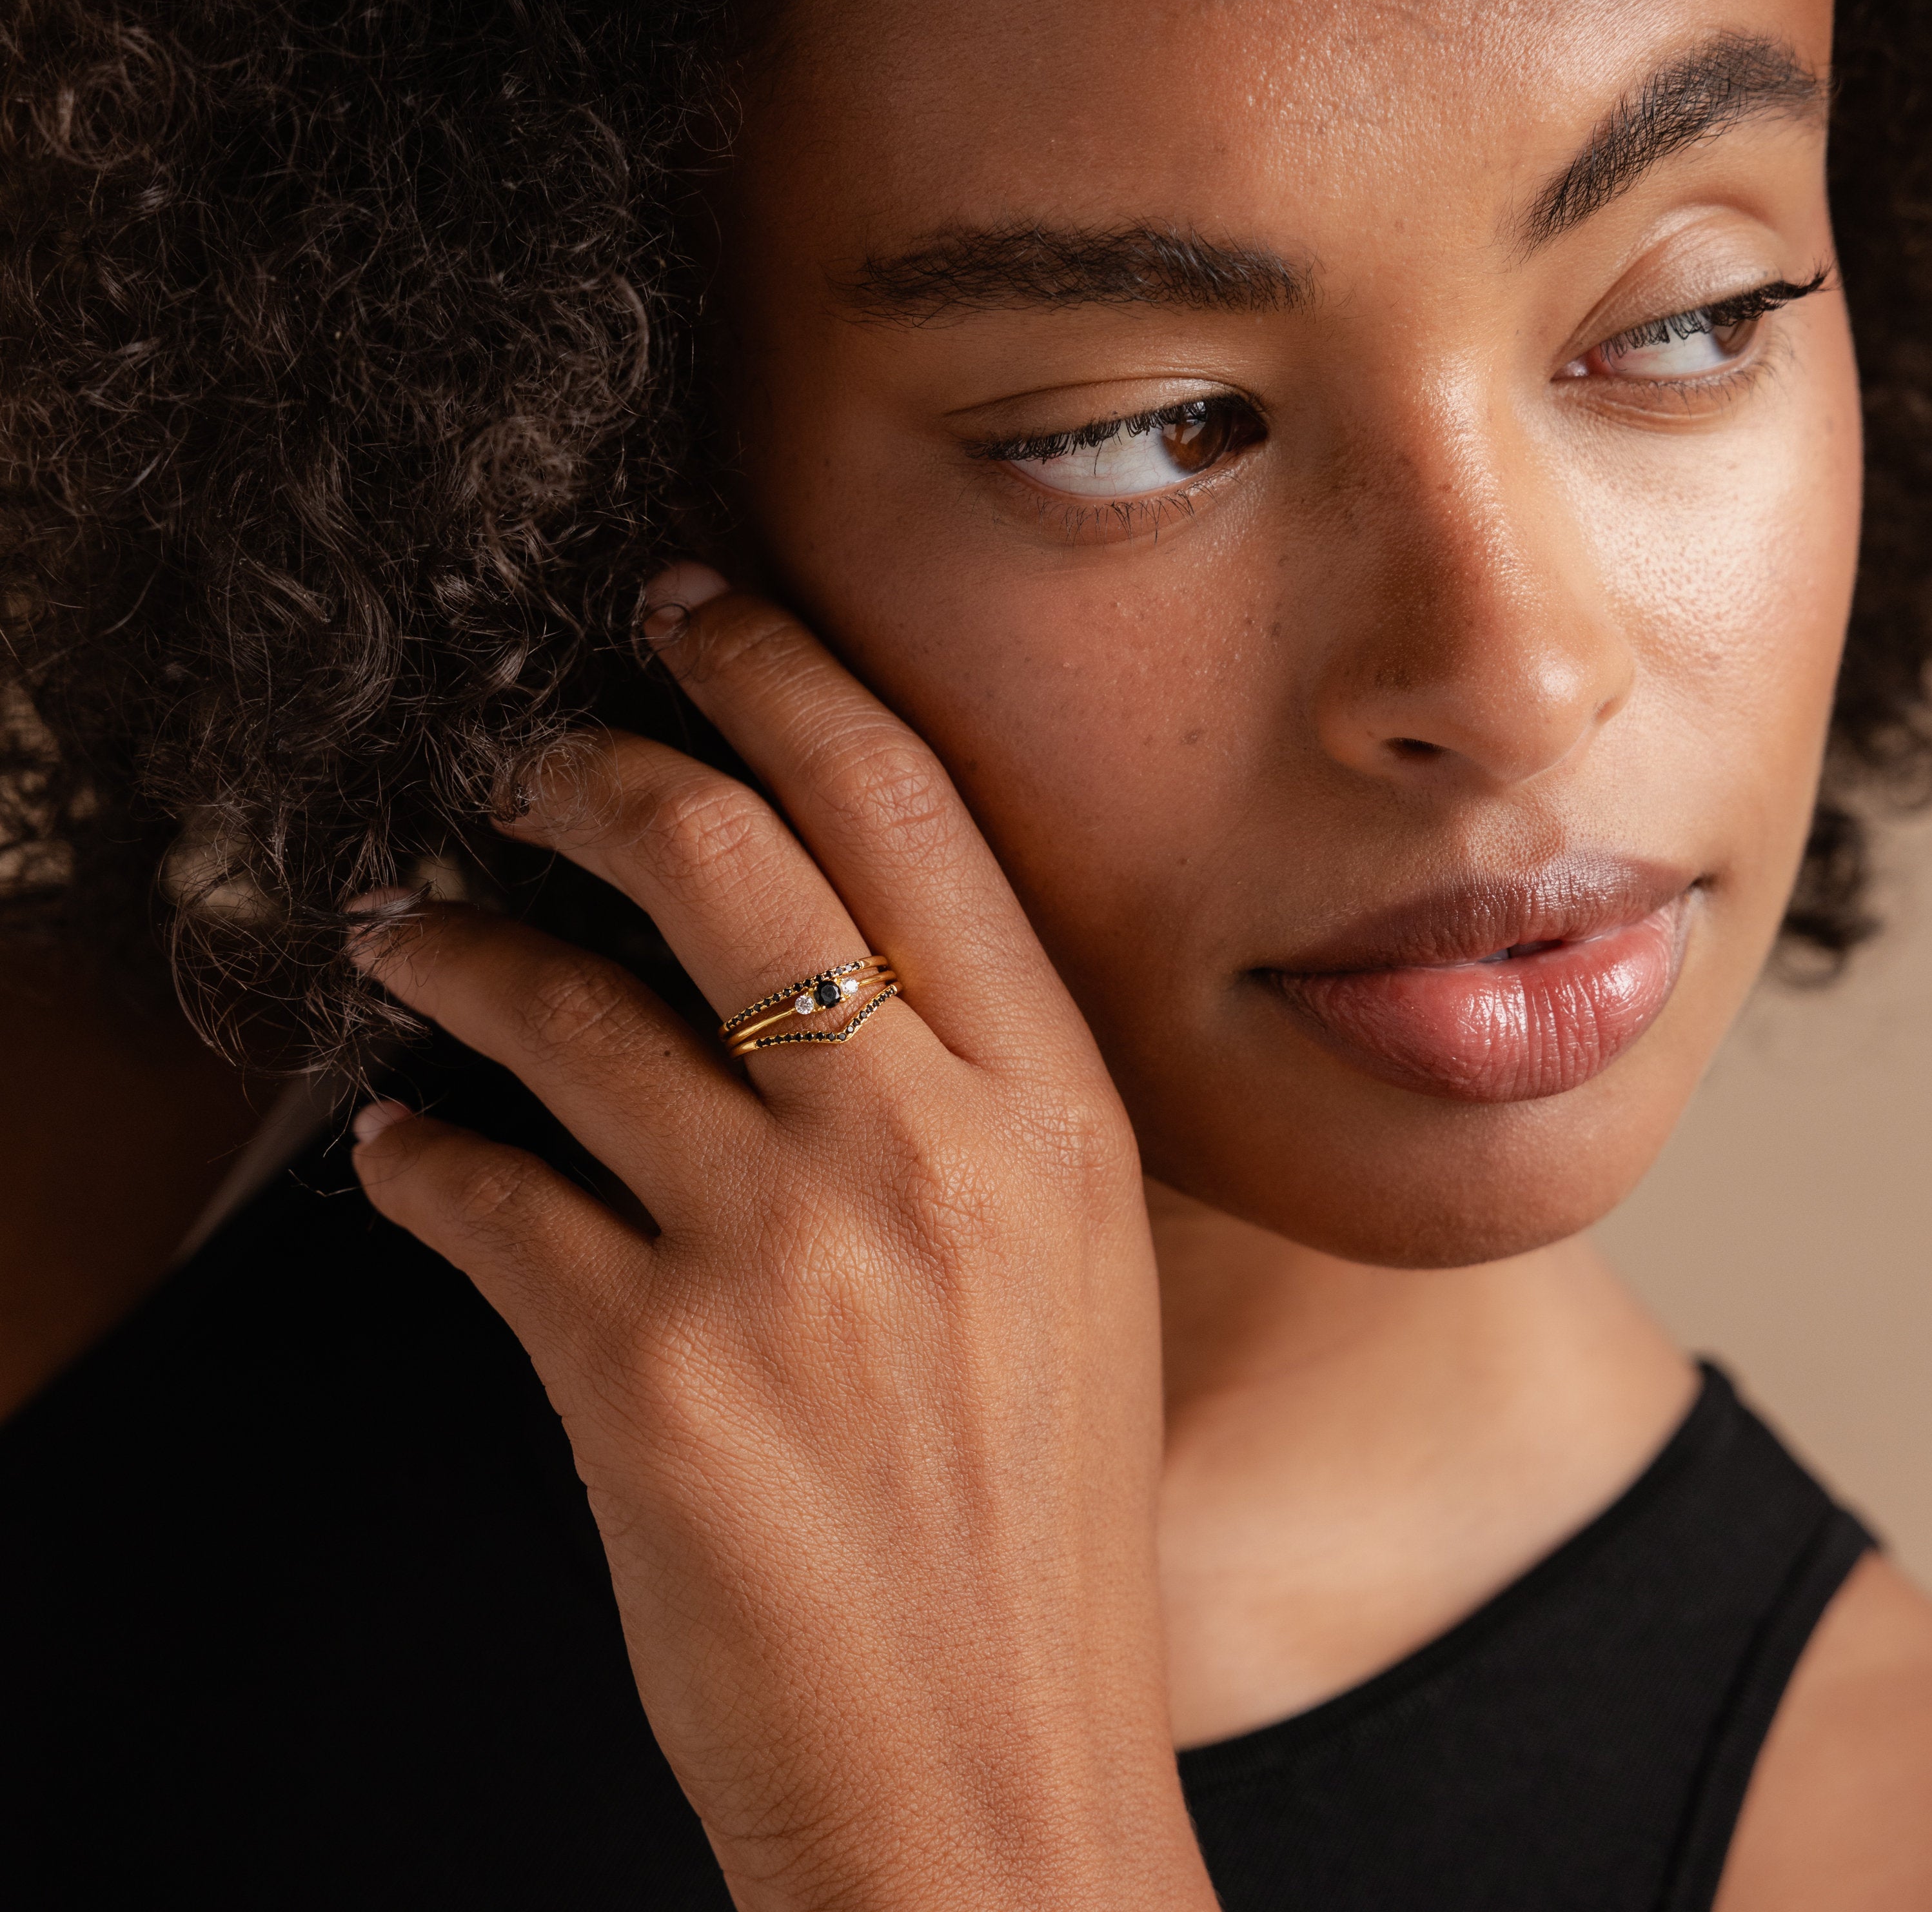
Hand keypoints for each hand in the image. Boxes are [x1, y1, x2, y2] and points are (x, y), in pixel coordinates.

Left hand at [349, 573, 1217, 1911]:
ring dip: (461, 952)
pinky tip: (402, 1152)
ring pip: (567, 1007)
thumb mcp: (1071, 1270)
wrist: (991, 1774)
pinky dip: (418, 1158)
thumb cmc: (1036, 1525)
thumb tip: (813, 967)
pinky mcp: (645, 1376)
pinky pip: (483, 1198)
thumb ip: (970, 1103)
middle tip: (528, 758)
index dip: (780, 678)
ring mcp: (784, 1255)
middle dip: (593, 768)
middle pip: (726, 852)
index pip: (906, 807)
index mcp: (1053, 1110)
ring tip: (412, 936)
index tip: (697, 616)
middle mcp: (927, 1147)